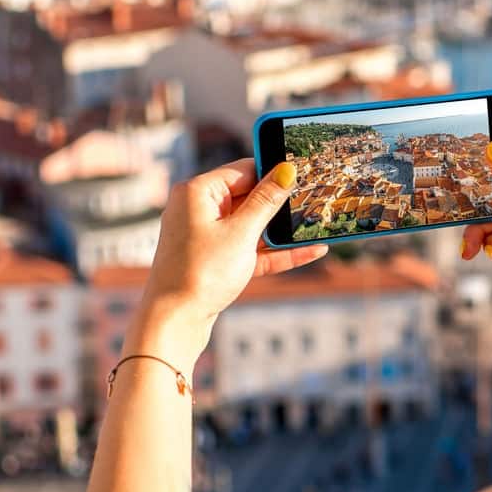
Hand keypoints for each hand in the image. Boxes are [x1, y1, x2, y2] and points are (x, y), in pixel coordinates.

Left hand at [131, 159, 327, 364]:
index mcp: (198, 192)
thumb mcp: (241, 232)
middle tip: (316, 199)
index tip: (304, 174)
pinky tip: (310, 251)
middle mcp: (199, 209)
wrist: (174, 322)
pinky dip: (276, 251)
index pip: (243, 170)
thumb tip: (285, 170)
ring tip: (317, 226)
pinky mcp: (216, 260)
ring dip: (281, 230)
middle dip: (280, 203)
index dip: (273, 172)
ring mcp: (207, 236)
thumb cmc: (200, 273)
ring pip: (252, 225)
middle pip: (249, 197)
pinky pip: (251, 249)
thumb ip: (266, 201)